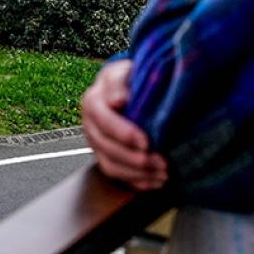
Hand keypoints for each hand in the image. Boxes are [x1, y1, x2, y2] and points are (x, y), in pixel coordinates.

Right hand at [80, 60, 166, 190]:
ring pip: (111, 166)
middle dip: (135, 159)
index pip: (104, 121)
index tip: (146, 141)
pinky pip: (118, 176)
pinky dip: (138, 182)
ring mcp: (97, 144)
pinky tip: (156, 181)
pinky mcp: (106, 158)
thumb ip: (119, 83)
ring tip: (163, 173)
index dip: (124, 134)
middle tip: (161, 162)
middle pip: (107, 148)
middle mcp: (90, 126)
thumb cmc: (127, 79)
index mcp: (93, 102)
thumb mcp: (123, 72)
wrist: (124, 89)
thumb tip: (118, 100)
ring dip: (138, 174)